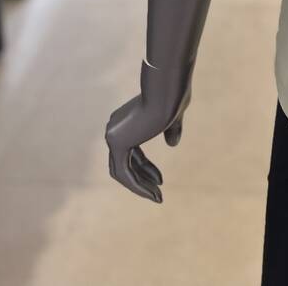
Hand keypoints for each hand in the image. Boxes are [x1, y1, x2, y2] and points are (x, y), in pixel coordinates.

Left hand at [105, 59, 192, 202]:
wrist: (168, 91)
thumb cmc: (174, 97)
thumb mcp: (174, 116)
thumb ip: (171, 129)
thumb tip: (172, 145)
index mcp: (125, 120)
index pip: (131, 152)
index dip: (146, 167)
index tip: (160, 179)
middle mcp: (115, 128)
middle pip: (125, 162)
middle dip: (142, 178)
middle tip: (158, 192)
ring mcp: (113, 135)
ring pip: (123, 171)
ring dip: (141, 186)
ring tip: (158, 197)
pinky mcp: (117, 143)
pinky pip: (124, 172)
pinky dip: (138, 185)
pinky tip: (154, 193)